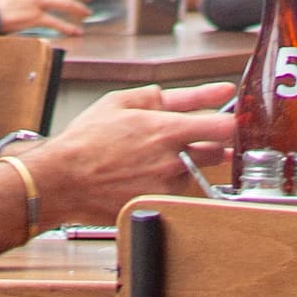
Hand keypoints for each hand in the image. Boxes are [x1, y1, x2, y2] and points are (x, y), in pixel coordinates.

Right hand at [24, 81, 238, 227]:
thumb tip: (182, 92)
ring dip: (186, 164)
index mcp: (167, 130)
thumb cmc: (85, 142)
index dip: (232, 122)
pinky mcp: (158, 204)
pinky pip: (177, 192)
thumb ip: (154, 96)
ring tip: (153, 159)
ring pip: (195, 172)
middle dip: (210, 144)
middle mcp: (173, 160)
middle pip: (216, 152)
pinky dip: (169, 183)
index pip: (222, 127)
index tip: (234, 120)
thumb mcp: (117, 102)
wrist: (63, 180)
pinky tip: (145, 177)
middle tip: (193, 139)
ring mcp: (166, 186)